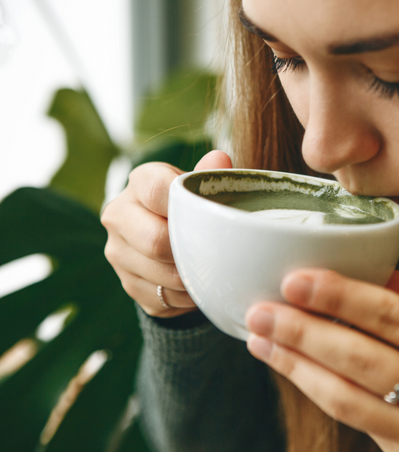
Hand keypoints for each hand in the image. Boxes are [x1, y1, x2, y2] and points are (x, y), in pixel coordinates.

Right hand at [101, 150, 232, 316]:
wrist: (170, 236)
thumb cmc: (193, 204)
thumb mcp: (201, 186)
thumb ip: (209, 175)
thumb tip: (220, 159)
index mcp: (140, 182)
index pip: (157, 191)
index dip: (185, 204)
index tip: (209, 215)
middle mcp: (119, 216)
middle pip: (155, 241)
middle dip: (190, 250)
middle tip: (217, 251)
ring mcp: (118, 253)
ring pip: (161, 274)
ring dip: (193, 277)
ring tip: (214, 269)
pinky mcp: (128, 284)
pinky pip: (163, 298)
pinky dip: (188, 297)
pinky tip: (200, 285)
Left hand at [245, 270, 398, 451]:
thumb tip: (369, 271)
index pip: (394, 316)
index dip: (341, 297)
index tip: (298, 279)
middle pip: (361, 358)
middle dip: (304, 332)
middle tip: (262, 309)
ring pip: (345, 397)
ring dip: (296, 365)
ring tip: (260, 338)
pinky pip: (351, 419)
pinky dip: (316, 389)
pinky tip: (291, 367)